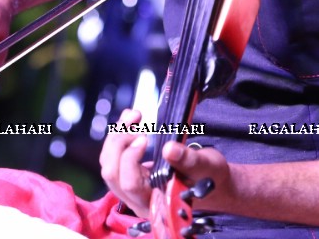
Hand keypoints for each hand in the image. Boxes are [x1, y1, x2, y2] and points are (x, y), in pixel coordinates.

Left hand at [99, 109, 232, 218]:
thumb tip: (169, 149)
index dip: (131, 158)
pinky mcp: (130, 176)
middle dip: (119, 141)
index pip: (130, 183)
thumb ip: (188, 159)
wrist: (209, 178)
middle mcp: (139, 199)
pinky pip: (114, 157)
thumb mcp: (205, 165)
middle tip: (136, 119)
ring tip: (133, 115)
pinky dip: (118, 136)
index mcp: (156, 203)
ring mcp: (132, 189)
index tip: (145, 137)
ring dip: (117, 136)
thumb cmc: (209, 176)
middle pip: (112, 172)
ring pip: (109, 163)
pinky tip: (129, 119)